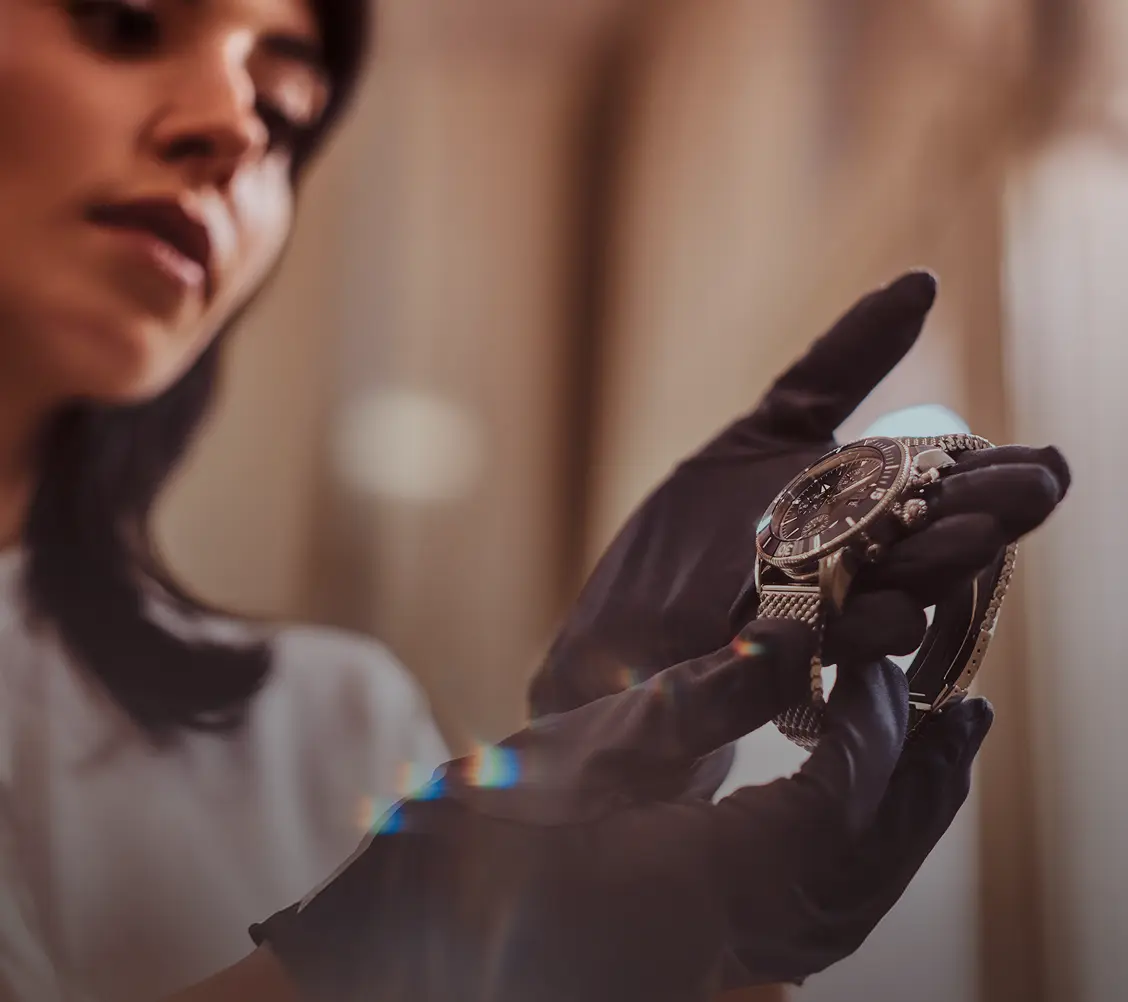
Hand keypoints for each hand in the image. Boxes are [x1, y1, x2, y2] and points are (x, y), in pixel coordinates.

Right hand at [251, 622, 992, 999]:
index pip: (840, 797)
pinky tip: (844, 807)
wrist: (406, 944)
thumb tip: (794, 637)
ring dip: (896, 823)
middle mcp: (737, 938)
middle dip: (921, 781)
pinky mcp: (702, 956)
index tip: (868, 655)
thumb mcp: (588, 749)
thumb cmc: (473, 846)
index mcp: (710, 882)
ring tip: (925, 753)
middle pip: (871, 862)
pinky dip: (850, 857)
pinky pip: (813, 916)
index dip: (872, 722)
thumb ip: (703, 695)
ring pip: (852, 899)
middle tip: (959, 712)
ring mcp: (723, 960)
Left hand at [529, 271, 1067, 787]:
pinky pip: (790, 658)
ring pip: (874, 606)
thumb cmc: (695, 535)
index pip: (936, 498)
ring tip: (965, 540)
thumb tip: (924, 283)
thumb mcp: (764, 437)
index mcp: (859, 524)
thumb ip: (840, 368)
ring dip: (920, 575)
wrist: (622, 630)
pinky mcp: (742, 672)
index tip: (1046, 462)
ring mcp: (797, 631)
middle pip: (918, 550)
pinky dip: (826, 637)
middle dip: (973, 520)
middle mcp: (844, 582)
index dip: (987, 479)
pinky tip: (876, 617)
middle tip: (1032, 491)